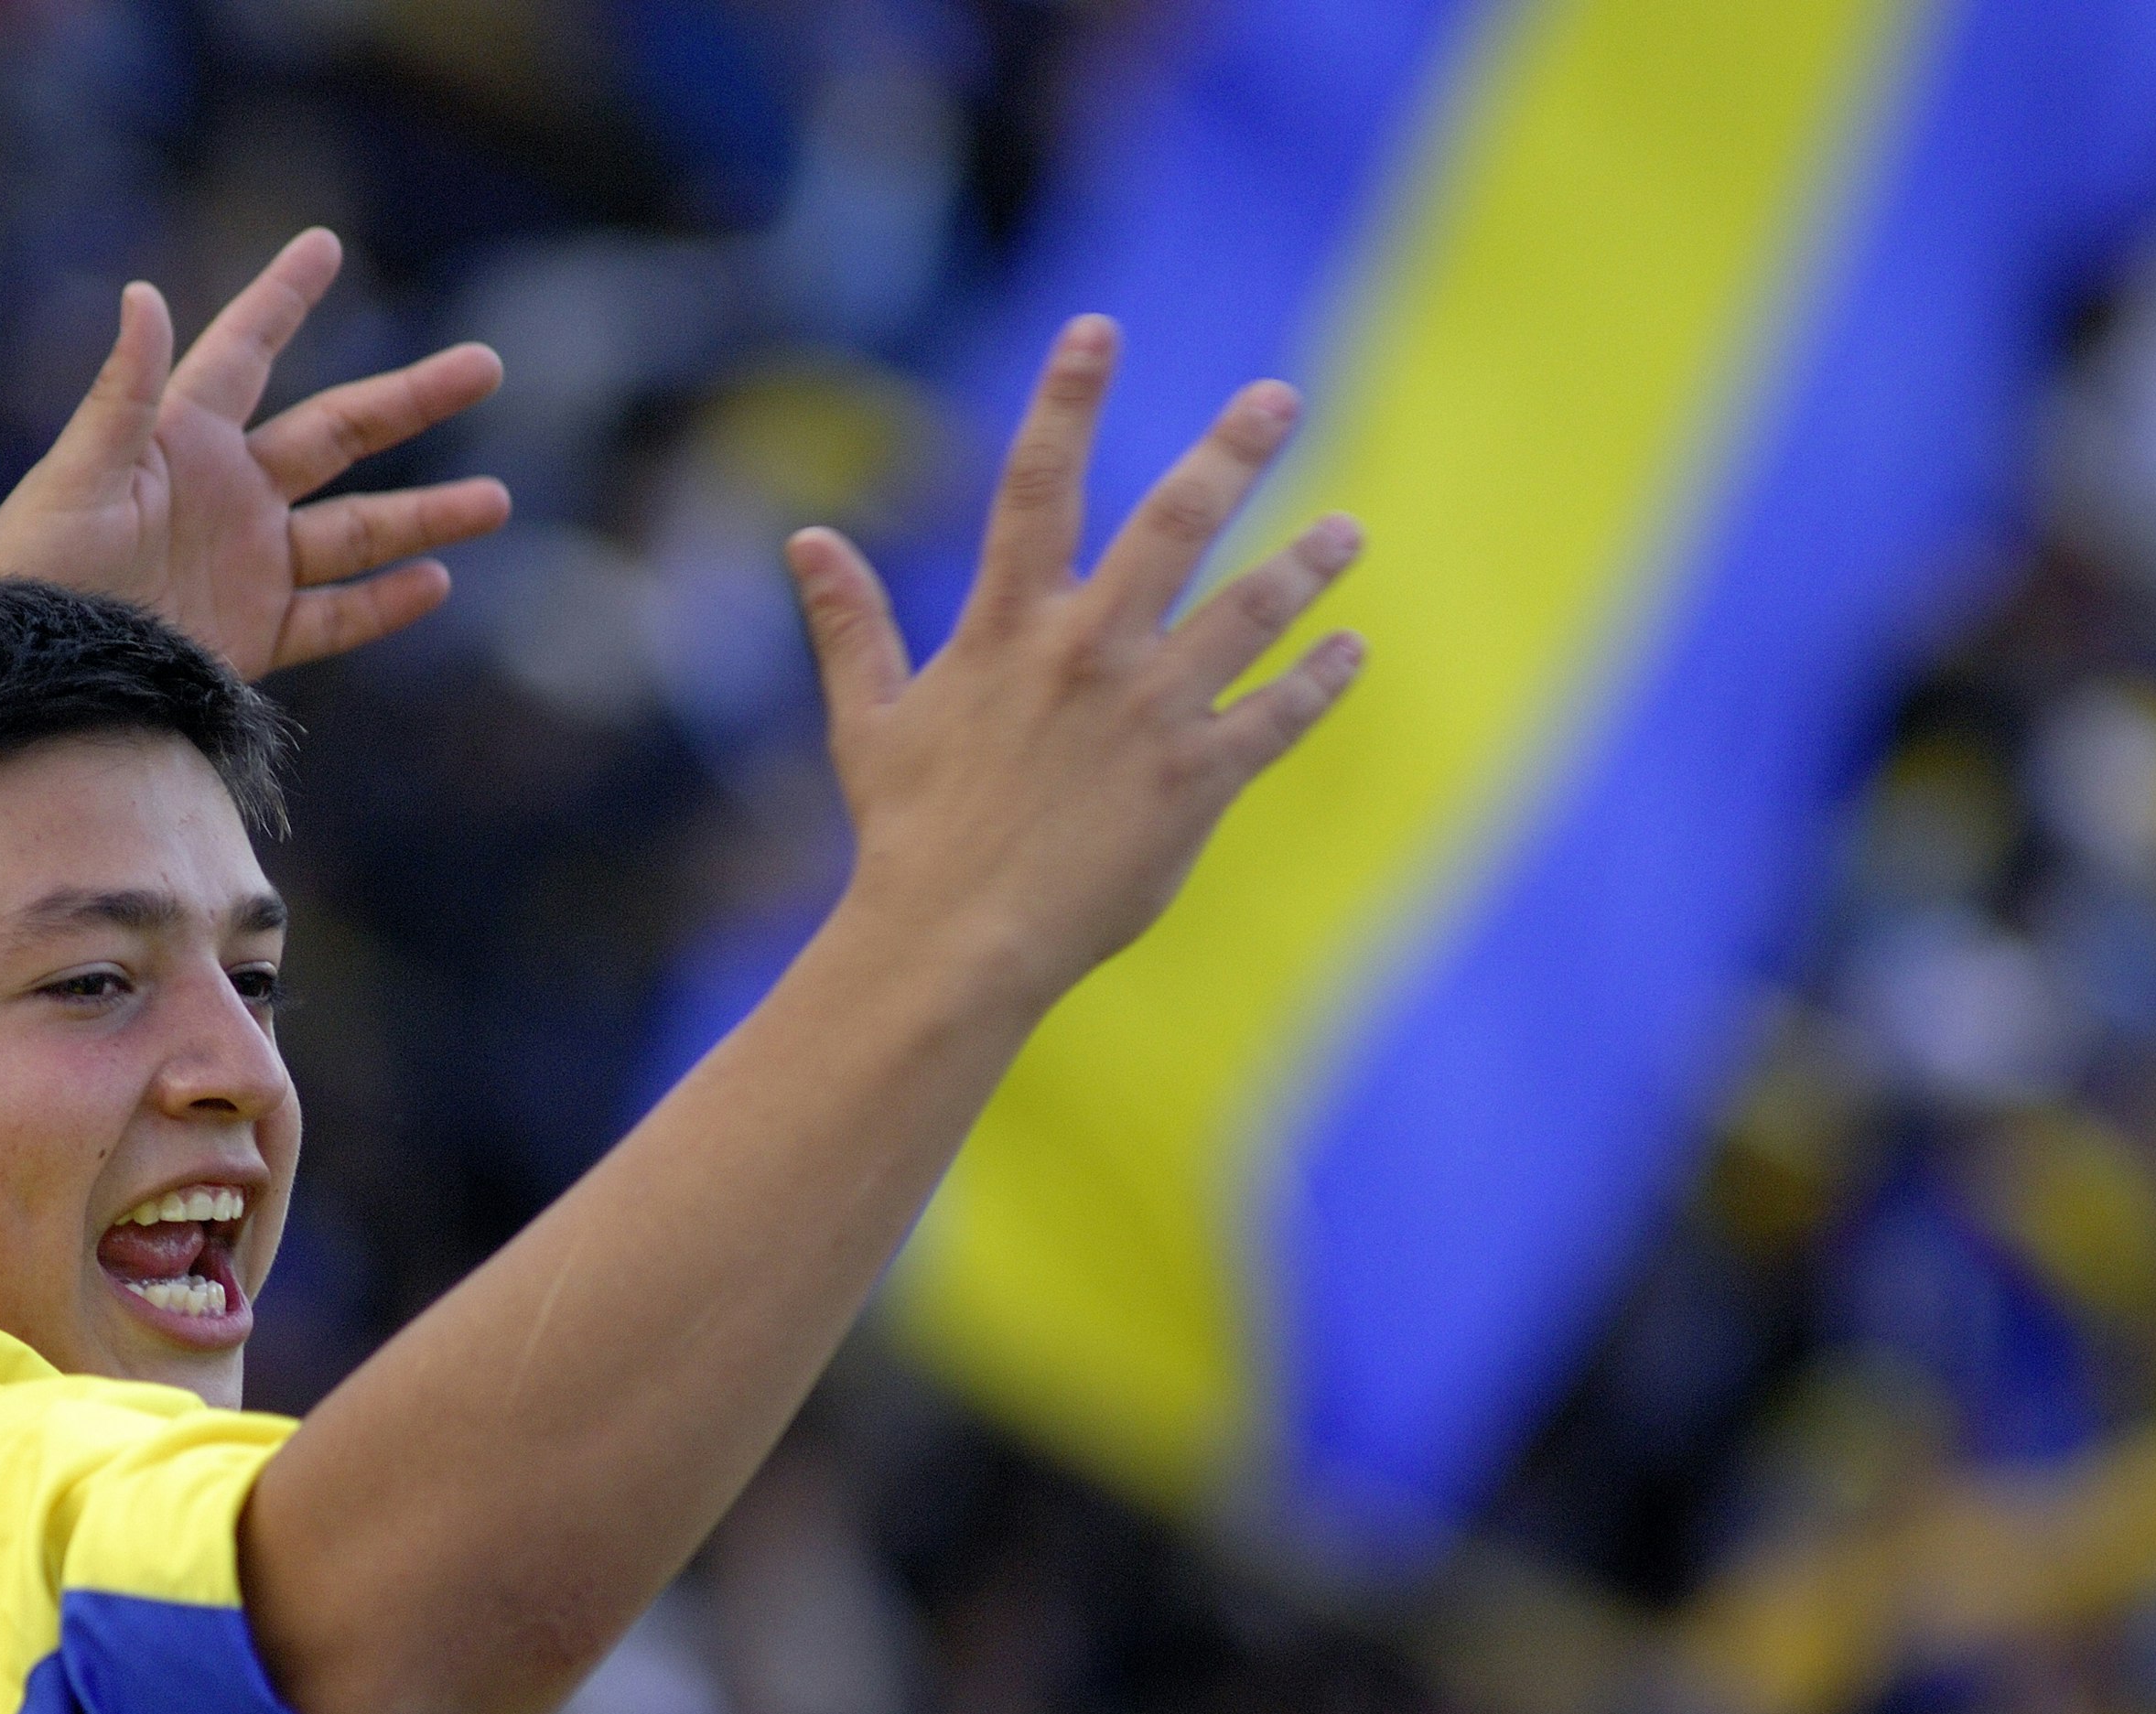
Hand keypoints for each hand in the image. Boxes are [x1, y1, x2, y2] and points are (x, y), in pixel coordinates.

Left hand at [0, 228, 510, 679]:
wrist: (28, 678)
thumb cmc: (33, 571)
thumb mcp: (78, 477)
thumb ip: (123, 391)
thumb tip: (144, 293)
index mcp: (182, 440)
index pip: (246, 352)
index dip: (283, 298)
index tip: (325, 244)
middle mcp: (227, 494)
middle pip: (338, 434)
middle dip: (412, 401)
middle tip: (486, 366)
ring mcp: (247, 564)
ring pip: (357, 530)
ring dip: (426, 516)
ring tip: (498, 501)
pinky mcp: (252, 634)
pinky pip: (334, 615)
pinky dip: (385, 603)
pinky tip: (437, 582)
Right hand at [788, 316, 1364, 1006]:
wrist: (955, 942)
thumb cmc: (907, 834)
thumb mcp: (867, 720)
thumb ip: (849, 623)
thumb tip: (805, 541)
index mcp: (1006, 627)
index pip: (1037, 483)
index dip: (1066, 398)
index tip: (1097, 329)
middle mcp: (1087, 651)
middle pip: (1176, 523)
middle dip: (1232, 452)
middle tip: (1278, 398)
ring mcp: (1149, 715)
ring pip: (1249, 612)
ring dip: (1305, 565)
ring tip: (1348, 531)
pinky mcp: (1195, 783)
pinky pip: (1276, 717)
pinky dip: (1320, 681)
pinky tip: (1351, 651)